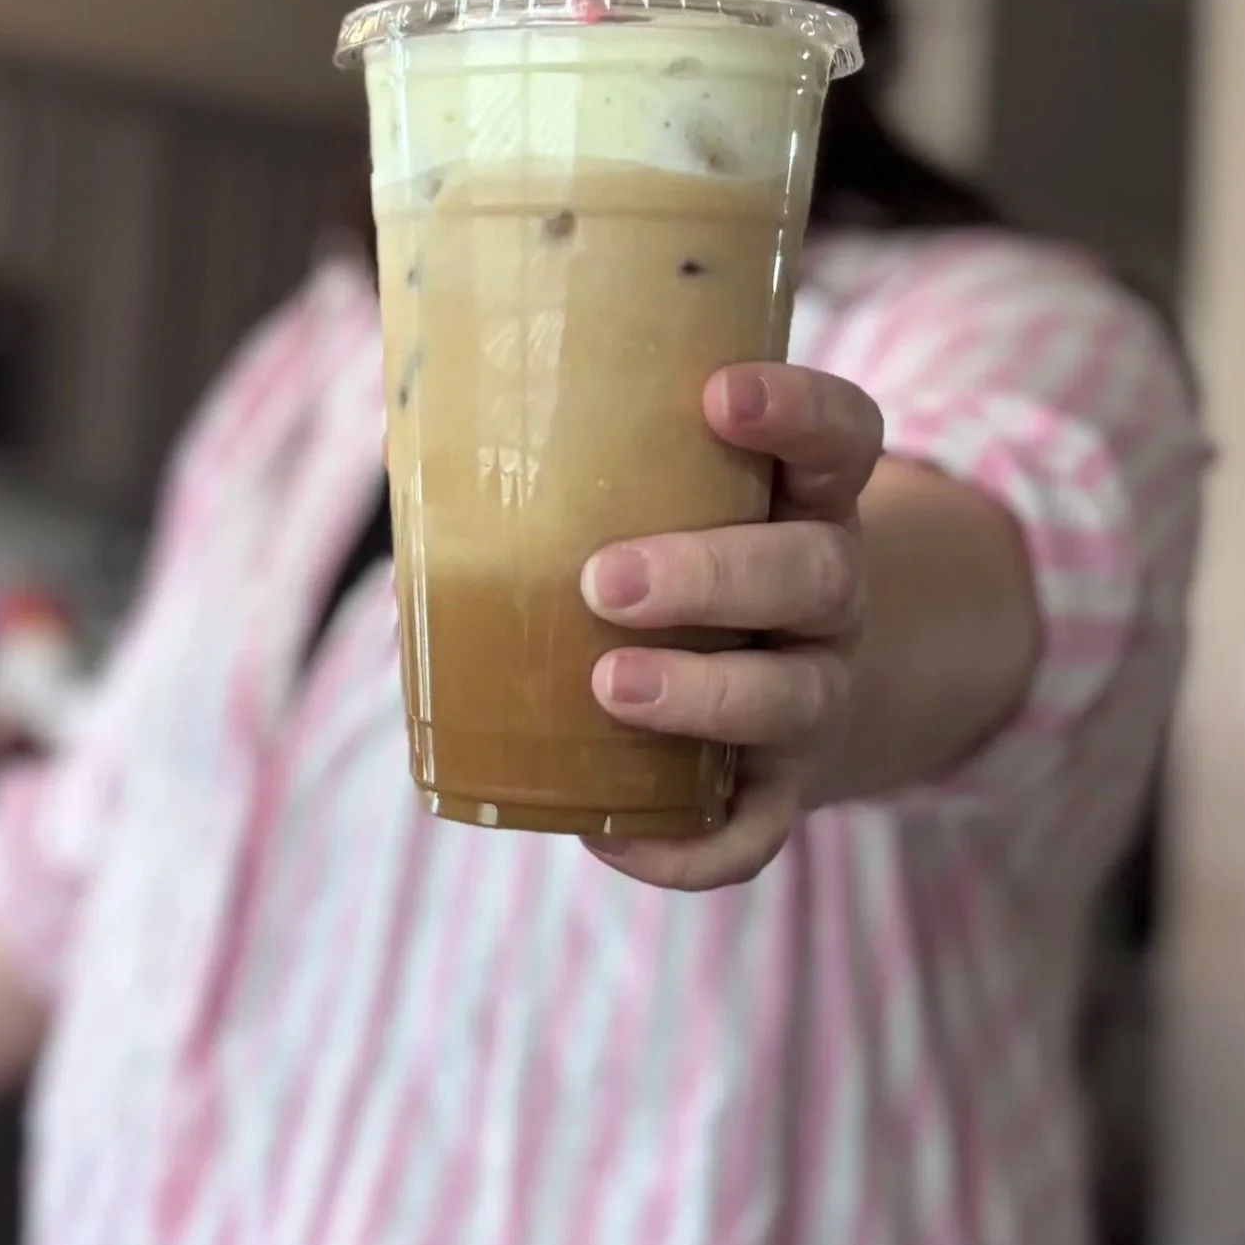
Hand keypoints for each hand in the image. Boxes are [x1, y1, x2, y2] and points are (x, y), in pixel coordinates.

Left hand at [582, 363, 884, 890]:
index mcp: (798, 500)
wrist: (768, 693)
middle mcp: (826, 594)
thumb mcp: (647, 509)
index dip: (799, 409)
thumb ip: (553, 480)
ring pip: (796, 698)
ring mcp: (816, 692)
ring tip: (608, 687)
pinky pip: (759, 832)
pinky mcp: (786, 791)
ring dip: (704, 694)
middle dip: (713, 575)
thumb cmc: (673, 566)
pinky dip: (692, 849)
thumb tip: (403, 453)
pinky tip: (610, 842)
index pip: (841, 435)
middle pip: (814, 573)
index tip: (720, 395)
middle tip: (606, 582)